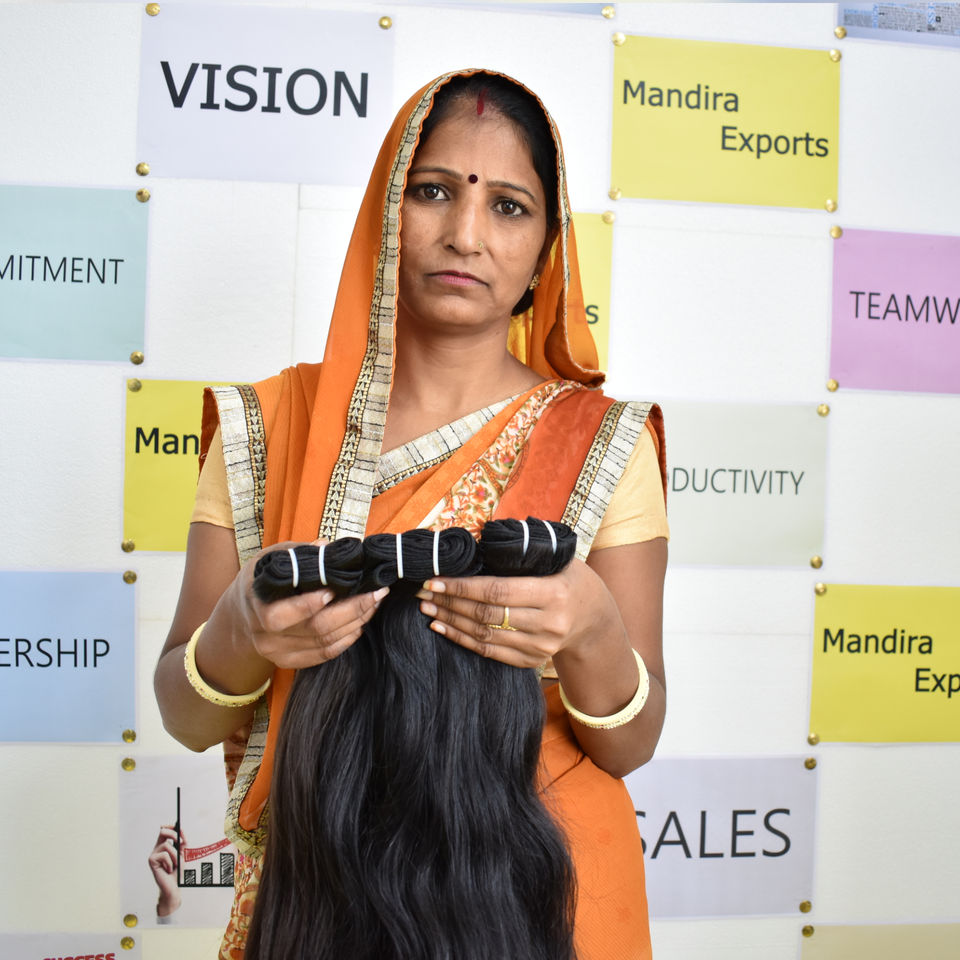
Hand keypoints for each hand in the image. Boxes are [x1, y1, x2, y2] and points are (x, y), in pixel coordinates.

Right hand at [148, 825, 182, 915]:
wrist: (173, 886)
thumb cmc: (177, 870)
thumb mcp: (183, 854)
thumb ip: (183, 842)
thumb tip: (181, 831)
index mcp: (163, 846)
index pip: (164, 831)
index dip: (170, 826)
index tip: (177, 825)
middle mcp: (157, 848)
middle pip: (162, 832)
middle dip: (173, 834)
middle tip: (179, 841)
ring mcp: (153, 854)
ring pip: (167, 846)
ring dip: (175, 856)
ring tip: (174, 865)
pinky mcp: (151, 861)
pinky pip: (164, 855)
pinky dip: (170, 862)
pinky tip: (168, 870)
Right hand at [219, 540, 389, 671]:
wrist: (239, 617)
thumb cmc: (259, 581)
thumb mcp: (267, 560)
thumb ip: (296, 553)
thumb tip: (326, 547)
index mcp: (257, 606)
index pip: (281, 615)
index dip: (310, 604)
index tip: (335, 588)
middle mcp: (265, 636)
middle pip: (315, 630)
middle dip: (351, 610)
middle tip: (376, 593)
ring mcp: (277, 653)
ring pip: (325, 643)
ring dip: (355, 622)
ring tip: (373, 603)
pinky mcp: (289, 662)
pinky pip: (324, 655)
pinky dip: (345, 640)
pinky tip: (359, 624)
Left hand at [416, 559, 614, 667]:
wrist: (596, 621)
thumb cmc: (572, 580)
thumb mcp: (559, 559)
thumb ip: (525, 552)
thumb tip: (479, 539)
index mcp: (554, 594)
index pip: (498, 591)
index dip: (463, 587)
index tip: (435, 580)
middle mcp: (548, 624)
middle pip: (487, 615)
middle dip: (450, 602)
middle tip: (423, 592)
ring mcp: (540, 646)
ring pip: (484, 635)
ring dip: (451, 621)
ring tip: (428, 608)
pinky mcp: (531, 660)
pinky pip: (490, 651)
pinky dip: (462, 639)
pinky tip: (443, 628)